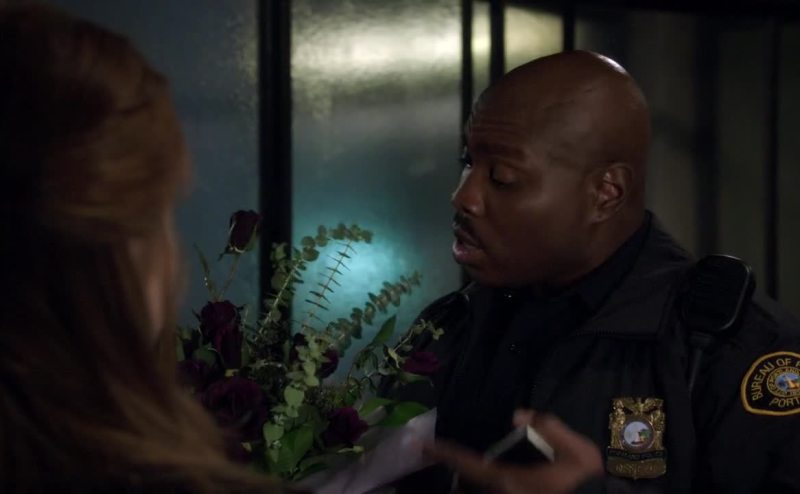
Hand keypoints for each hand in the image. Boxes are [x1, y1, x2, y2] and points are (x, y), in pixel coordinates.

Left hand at [424, 410, 603, 493]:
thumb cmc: (585, 483)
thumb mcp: (577, 452)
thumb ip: (549, 427)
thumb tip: (519, 414)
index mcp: (509, 480)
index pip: (467, 464)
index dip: (444, 452)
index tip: (423, 446)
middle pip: (464, 486)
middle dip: (453, 474)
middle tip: (440, 457)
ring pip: (474, 492)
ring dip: (466, 486)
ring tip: (460, 471)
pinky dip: (477, 488)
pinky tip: (483, 482)